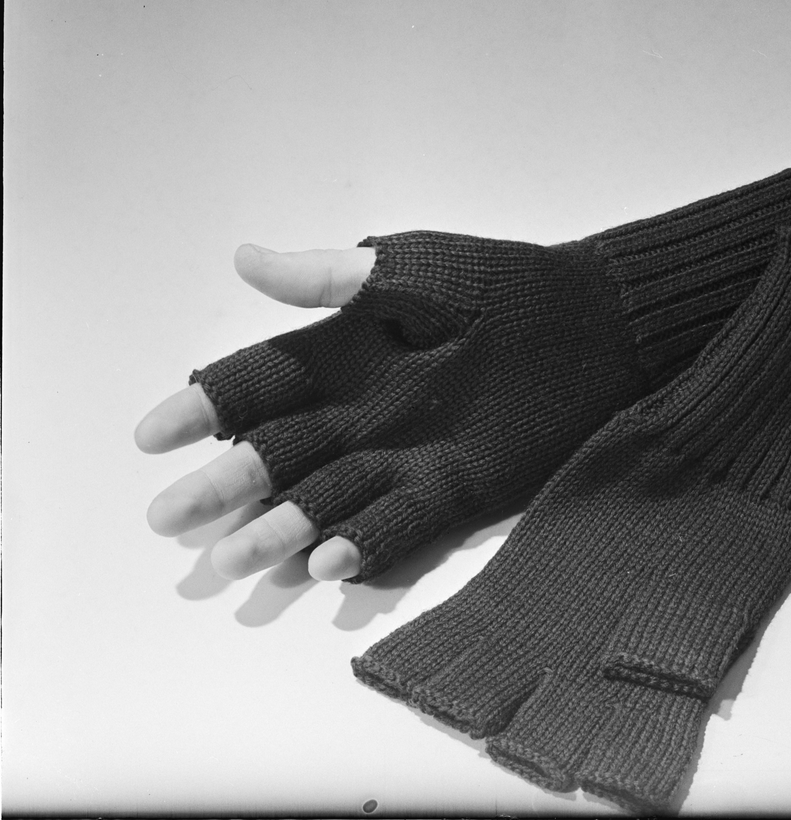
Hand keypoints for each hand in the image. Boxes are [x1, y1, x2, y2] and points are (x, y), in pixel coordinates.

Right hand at [136, 170, 790, 583]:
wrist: (601, 325)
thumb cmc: (509, 284)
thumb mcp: (421, 267)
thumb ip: (338, 276)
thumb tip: (245, 260)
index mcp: (348, 351)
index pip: (261, 382)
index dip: (207, 407)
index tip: (155, 435)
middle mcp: (365, 410)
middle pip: (279, 453)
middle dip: (225, 484)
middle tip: (171, 517)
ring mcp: (408, 453)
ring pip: (326, 498)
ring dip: (279, 528)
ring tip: (232, 559)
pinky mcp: (458, 487)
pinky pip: (398, 523)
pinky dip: (360, 544)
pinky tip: (322, 564)